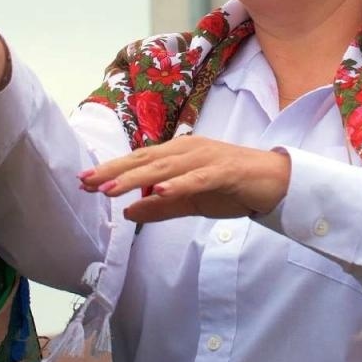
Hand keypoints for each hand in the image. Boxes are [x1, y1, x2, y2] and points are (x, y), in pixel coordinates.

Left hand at [79, 136, 290, 222]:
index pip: (140, 160)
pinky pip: (198, 178)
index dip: (113, 170)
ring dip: (137, 177)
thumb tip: (128, 211)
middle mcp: (189, 149)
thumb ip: (161, 206)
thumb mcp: (191, 201)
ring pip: (166, 167)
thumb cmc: (233, 187)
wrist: (277, 181)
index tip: (85, 180)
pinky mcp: (225, 171)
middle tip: (86, 181)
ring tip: (111, 188)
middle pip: (146, 159)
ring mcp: (207, 158)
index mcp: (180, 153)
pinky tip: (160, 190)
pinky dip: (179, 183)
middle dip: (114, 171)